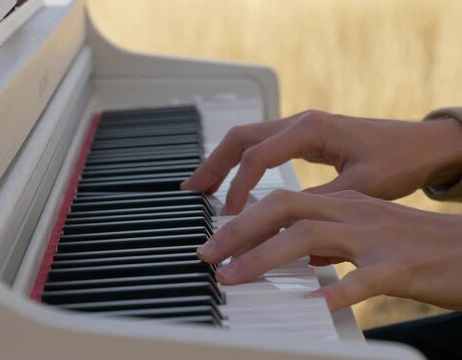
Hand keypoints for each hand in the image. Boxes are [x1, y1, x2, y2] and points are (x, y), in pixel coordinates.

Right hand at [181, 110, 461, 214]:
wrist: (423, 144)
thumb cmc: (398, 159)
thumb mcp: (359, 189)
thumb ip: (318, 206)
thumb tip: (284, 231)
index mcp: (310, 129)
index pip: (257, 157)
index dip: (238, 189)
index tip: (228, 217)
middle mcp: (299, 122)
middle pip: (239, 138)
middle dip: (212, 165)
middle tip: (191, 192)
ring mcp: (299, 127)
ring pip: (246, 139)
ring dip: (220, 162)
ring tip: (200, 187)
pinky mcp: (302, 137)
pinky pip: (260, 145)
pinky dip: (239, 162)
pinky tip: (231, 180)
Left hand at [197, 189, 461, 310]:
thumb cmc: (418, 246)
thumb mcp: (367, 235)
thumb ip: (330, 240)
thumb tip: (295, 254)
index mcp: (345, 204)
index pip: (283, 201)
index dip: (243, 217)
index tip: (214, 238)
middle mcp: (355, 214)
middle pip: (286, 208)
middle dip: (240, 229)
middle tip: (208, 254)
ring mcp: (377, 238)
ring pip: (311, 237)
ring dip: (266, 257)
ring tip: (234, 277)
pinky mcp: (402, 267)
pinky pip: (363, 280)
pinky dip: (334, 292)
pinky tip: (311, 306)